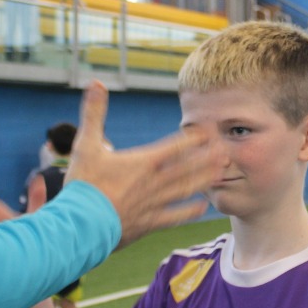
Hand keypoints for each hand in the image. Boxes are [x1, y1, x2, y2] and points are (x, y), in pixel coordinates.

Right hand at [66, 81, 221, 246]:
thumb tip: (95, 82)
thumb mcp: (85, 144)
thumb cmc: (83, 185)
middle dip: (207, 157)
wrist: (82, 225)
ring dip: (204, 179)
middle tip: (225, 150)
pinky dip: (189, 212)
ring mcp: (154, 204)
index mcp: (143, 162)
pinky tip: (203, 207)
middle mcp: (154, 182)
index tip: (209, 131)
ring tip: (221, 172)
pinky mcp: (149, 223)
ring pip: (186, 189)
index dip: (194, 138)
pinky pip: (175, 217)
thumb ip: (93, 112)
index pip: (175, 146)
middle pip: (188, 167)